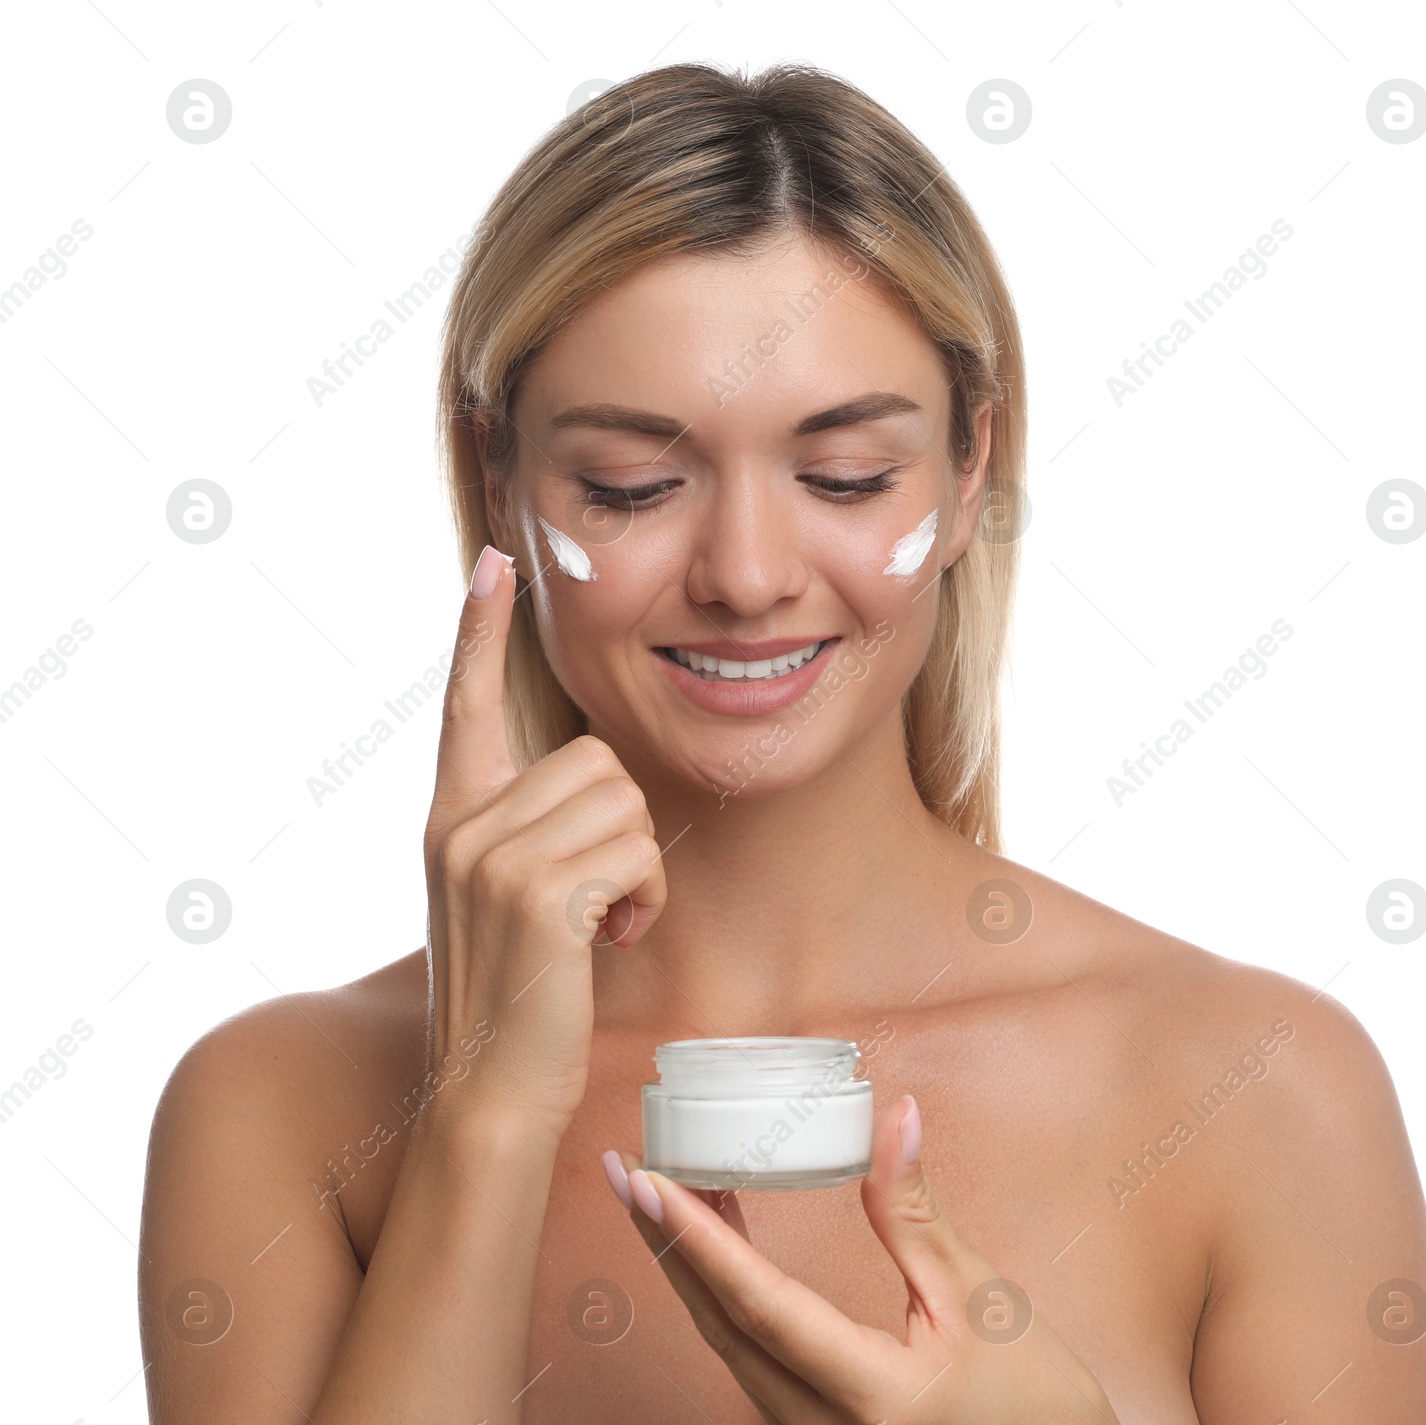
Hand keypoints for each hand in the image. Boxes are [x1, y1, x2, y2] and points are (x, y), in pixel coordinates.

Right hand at [421, 543, 667, 1130]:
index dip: (479, 629)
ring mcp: (494, 856)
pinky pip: (637, 851)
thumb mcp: (503, 897)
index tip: (493, 562)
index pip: (466, 701)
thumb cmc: (517, 994)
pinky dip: (645, 897)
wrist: (491, 1091)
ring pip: (623, 802)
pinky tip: (613, 940)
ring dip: (638, 866)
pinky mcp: (537, 892)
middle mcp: (462, 824)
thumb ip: (527, 829)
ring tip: (603, 921)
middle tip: (598, 896)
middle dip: (622, 827)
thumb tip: (591, 775)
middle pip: (595, 758)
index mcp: (452, 816)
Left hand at [601, 1096, 1119, 1423]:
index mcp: (870, 1395)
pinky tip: (716, 1249)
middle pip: (721, 1327)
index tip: (645, 1182)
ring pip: (728, 1348)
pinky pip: (750, 1360)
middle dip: (666, 1244)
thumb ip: (918, 1215)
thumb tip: (895, 1116)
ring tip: (667, 1192)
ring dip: (691, 1268)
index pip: (760, 1305)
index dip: (696, 1239)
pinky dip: (723, 1298)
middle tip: (628, 1170)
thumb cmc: (1034, 1404)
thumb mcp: (979, 1301)